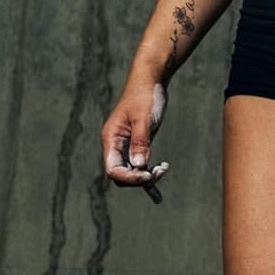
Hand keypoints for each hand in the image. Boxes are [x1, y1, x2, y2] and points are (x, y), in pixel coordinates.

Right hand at [101, 79, 170, 201]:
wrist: (150, 80)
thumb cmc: (145, 96)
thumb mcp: (144, 118)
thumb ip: (140, 142)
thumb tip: (139, 166)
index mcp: (111, 139)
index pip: (113, 169)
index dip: (129, 177)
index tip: (147, 175)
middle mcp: (115, 145)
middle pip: (121, 175)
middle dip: (139, 178)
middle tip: (159, 171)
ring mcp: (126, 145)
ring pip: (131, 172)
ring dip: (146, 176)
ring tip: (164, 168)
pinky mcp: (138, 144)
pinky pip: (139, 165)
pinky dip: (147, 178)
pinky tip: (156, 194)